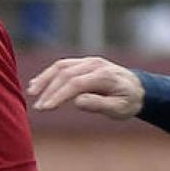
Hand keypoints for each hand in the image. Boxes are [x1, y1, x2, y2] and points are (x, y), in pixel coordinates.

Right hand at [27, 56, 145, 118]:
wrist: (137, 88)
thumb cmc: (128, 101)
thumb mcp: (119, 109)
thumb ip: (99, 104)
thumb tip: (77, 101)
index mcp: (104, 76)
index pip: (75, 83)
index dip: (58, 95)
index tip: (46, 108)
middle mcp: (95, 64)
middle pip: (66, 74)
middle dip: (49, 90)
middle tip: (38, 107)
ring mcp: (88, 61)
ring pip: (61, 66)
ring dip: (44, 79)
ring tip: (32, 93)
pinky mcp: (83, 63)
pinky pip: (62, 65)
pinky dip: (48, 74)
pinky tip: (37, 84)